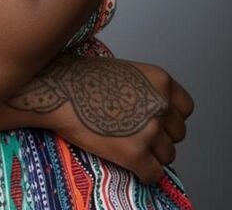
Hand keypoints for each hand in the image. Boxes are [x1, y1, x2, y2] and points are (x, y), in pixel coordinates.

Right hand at [48, 57, 194, 186]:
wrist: (60, 89)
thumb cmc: (84, 77)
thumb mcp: (126, 71)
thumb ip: (146, 90)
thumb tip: (154, 113)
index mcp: (160, 82)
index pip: (186, 109)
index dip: (171, 116)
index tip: (159, 121)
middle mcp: (160, 105)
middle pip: (178, 134)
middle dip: (162, 136)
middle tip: (140, 134)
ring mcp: (149, 131)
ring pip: (167, 156)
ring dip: (152, 155)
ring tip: (130, 147)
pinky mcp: (135, 155)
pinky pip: (153, 175)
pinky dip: (144, 173)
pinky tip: (130, 165)